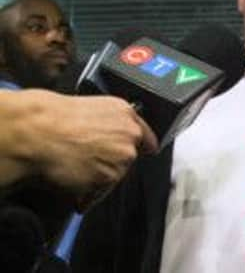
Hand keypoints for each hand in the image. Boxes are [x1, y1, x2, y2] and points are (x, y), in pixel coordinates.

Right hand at [1, 90, 156, 203]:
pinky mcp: (109, 177)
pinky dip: (88, 196)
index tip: (146, 152)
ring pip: (115, 176)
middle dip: (112, 163)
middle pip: (128, 157)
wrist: (36, 131)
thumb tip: (113, 136)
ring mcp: (122, 157)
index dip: (143, 146)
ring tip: (74, 171)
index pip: (146, 136)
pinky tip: (73, 186)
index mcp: (126, 114)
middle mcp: (129, 135)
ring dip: (99, 180)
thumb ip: (111, 123)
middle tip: (87, 161)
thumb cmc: (53, 118)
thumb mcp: (91, 108)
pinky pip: (101, 193)